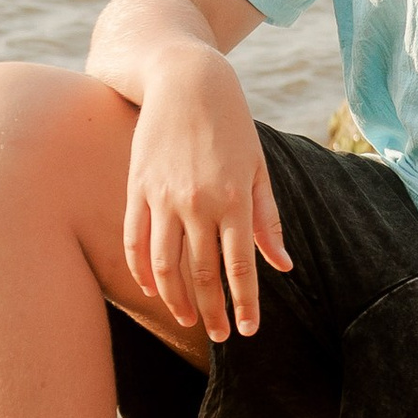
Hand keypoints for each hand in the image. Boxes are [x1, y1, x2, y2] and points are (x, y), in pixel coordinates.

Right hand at [122, 45, 291, 342]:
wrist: (186, 80)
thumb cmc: (231, 125)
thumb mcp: (258, 168)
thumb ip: (267, 219)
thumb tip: (282, 265)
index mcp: (233, 199)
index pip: (239, 267)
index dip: (244, 303)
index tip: (247, 331)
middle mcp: (196, 203)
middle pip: (200, 273)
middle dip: (212, 311)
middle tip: (220, 336)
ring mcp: (162, 197)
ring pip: (164, 265)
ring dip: (176, 299)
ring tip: (189, 320)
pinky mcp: (137, 188)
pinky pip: (134, 241)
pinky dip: (141, 271)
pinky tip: (152, 290)